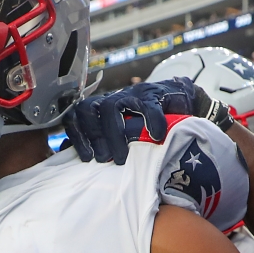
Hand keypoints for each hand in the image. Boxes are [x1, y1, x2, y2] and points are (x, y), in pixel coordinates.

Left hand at [64, 78, 215, 164]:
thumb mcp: (122, 133)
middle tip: (104, 158)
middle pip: (90, 109)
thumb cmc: (148, 123)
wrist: (179, 102)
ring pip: (112, 106)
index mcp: (101, 107)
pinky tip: (156, 136)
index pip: (77, 113)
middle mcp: (113, 98)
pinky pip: (148, 106)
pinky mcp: (154, 94)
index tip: (86, 157)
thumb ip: (100, 141)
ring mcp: (132, 94)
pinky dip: (151, 121)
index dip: (77, 135)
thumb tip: (73, 154)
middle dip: (94, 136)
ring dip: (114, 134)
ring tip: (121, 156)